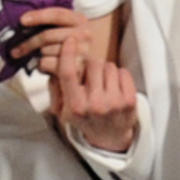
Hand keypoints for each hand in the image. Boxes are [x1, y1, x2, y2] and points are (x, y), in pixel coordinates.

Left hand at [14, 1, 93, 74]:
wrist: (92, 67)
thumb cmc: (73, 46)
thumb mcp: (69, 29)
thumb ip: (52, 24)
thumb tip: (24, 22)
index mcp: (80, 20)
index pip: (57, 14)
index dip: (38, 16)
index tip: (22, 20)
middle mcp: (83, 34)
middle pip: (47, 35)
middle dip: (28, 43)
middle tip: (15, 50)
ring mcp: (81, 52)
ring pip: (45, 50)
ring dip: (36, 55)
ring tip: (37, 58)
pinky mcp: (76, 68)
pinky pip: (46, 63)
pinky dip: (40, 66)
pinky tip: (45, 67)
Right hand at [49, 24, 137, 150]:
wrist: (110, 138)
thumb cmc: (84, 118)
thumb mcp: (63, 109)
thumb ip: (56, 87)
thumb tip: (51, 62)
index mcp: (74, 106)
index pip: (68, 73)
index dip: (68, 53)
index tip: (70, 40)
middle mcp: (94, 105)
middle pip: (92, 64)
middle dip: (91, 66)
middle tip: (91, 78)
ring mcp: (113, 103)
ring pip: (109, 66)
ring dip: (105, 71)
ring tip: (103, 85)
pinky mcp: (129, 101)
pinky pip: (123, 72)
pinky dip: (119, 76)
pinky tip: (115, 88)